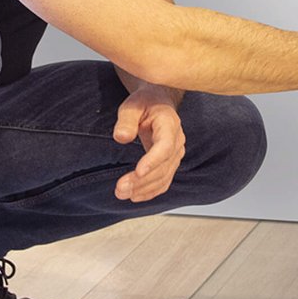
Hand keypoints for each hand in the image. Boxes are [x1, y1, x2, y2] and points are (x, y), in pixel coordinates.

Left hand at [112, 85, 185, 202]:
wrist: (158, 102)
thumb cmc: (145, 102)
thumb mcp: (132, 105)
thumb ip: (126, 120)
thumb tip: (121, 137)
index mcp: (169, 123)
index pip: (165, 146)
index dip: (153, 161)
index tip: (138, 172)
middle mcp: (177, 141)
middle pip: (163, 166)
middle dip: (142, 180)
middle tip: (120, 189)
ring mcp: (176, 154)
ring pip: (164, 177)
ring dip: (144, 188)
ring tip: (122, 193)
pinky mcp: (170, 163)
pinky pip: (164, 181)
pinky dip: (151, 191)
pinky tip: (135, 196)